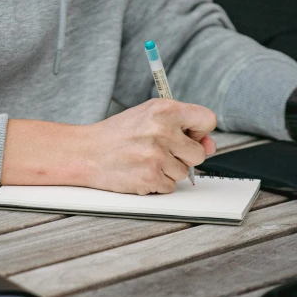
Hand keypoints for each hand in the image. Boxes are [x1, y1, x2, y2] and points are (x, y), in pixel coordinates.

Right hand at [1, 99, 216, 194]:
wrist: (86, 153)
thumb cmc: (117, 135)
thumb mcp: (148, 117)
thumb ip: (181, 127)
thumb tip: (210, 145)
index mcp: (164, 109)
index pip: (207, 120)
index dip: (200, 131)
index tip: (189, 135)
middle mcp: (162, 130)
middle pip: (198, 153)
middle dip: (183, 155)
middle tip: (158, 149)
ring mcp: (157, 156)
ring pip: (184, 172)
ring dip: (168, 170)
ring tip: (145, 159)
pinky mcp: (150, 178)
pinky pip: (170, 186)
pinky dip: (157, 183)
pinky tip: (140, 171)